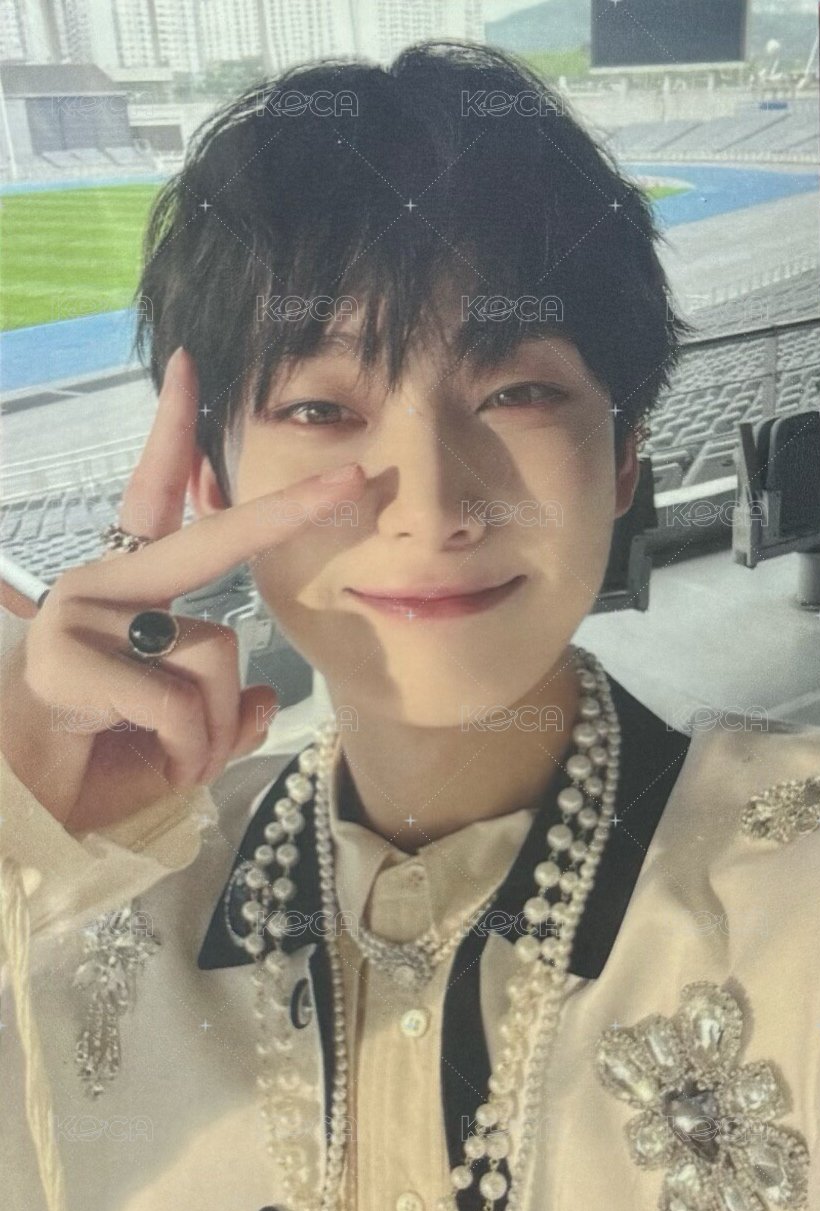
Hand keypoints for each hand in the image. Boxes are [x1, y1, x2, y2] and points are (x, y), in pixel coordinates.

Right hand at [0, 347, 362, 832]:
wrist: (20, 807)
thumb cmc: (90, 765)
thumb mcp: (178, 742)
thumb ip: (221, 716)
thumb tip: (265, 700)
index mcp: (124, 590)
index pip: (153, 497)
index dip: (173, 434)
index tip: (191, 366)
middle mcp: (101, 584)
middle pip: (210, 541)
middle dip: (288, 511)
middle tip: (357, 480)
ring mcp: (82, 615)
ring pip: (213, 654)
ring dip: (211, 727)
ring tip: (173, 759)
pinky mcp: (69, 656)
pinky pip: (182, 703)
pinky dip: (190, 749)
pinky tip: (157, 764)